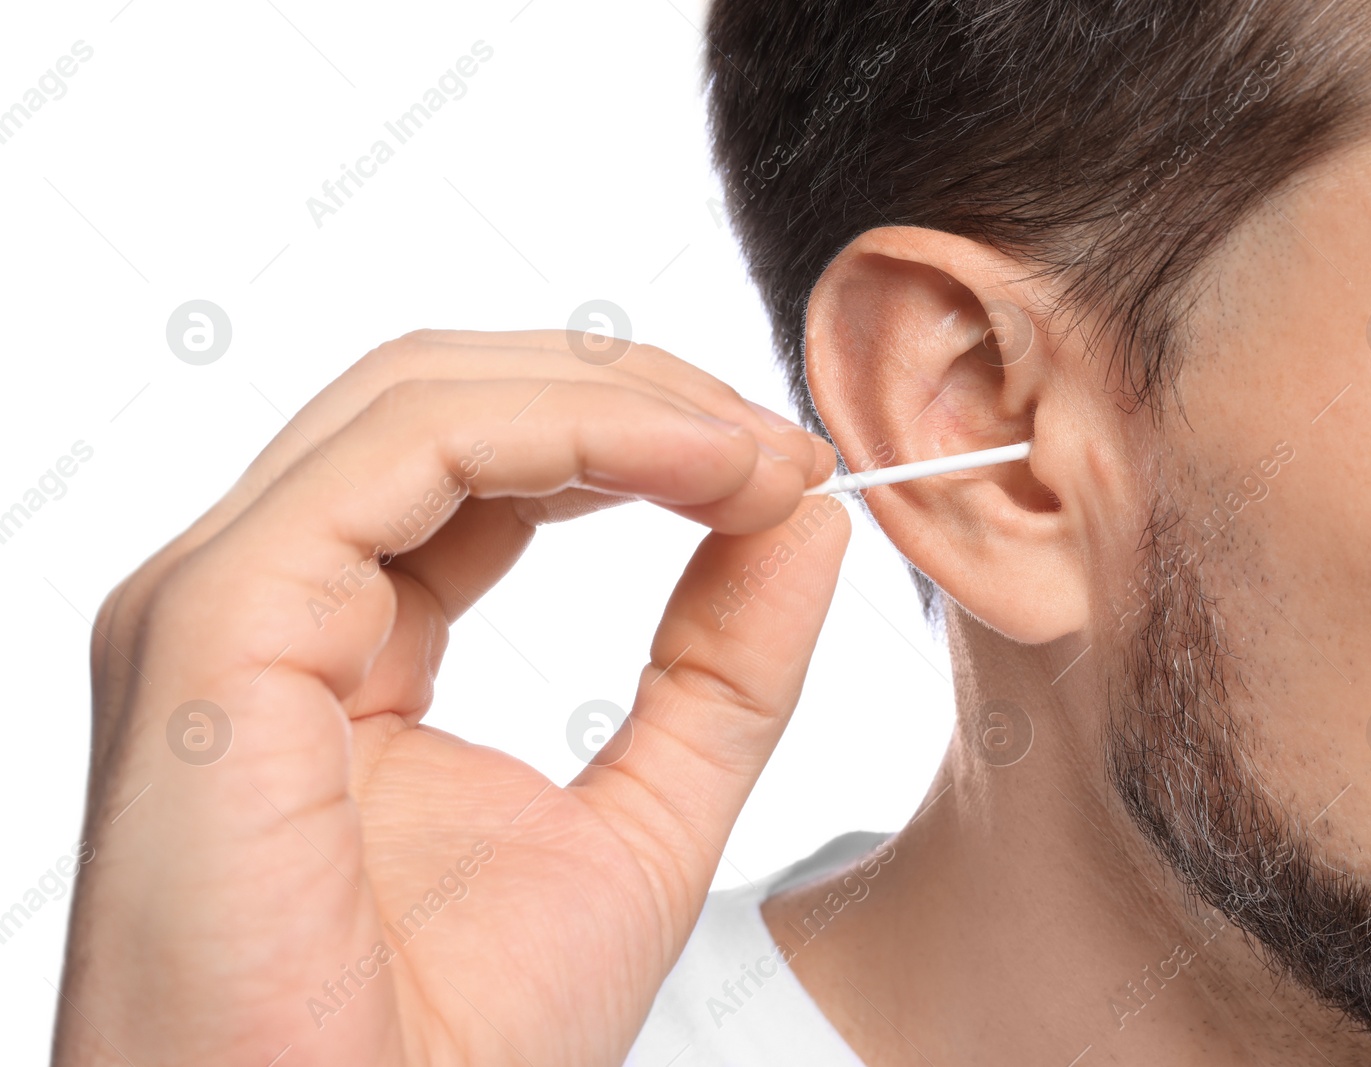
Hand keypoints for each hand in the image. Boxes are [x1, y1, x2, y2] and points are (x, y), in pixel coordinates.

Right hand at [54, 330, 849, 1066]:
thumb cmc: (461, 1051)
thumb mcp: (648, 820)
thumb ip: (723, 664)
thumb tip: (800, 511)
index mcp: (332, 644)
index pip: (480, 467)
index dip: (639, 440)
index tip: (787, 473)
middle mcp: (262, 603)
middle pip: (447, 400)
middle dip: (635, 396)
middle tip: (785, 448)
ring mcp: (224, 605)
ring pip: (423, 396)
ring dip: (620, 398)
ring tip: (760, 455)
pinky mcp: (216, 626)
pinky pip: (409, 452)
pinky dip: (569, 430)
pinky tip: (699, 468)